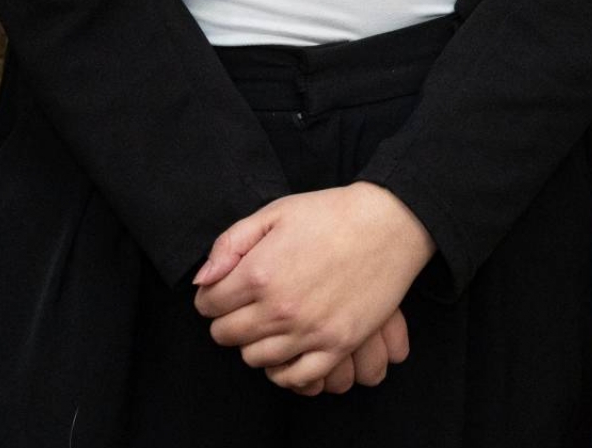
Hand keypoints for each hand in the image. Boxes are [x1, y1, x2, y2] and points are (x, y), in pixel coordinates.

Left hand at [192, 183, 433, 393]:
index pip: (208, 305)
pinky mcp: (337, 346)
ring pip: (254, 359)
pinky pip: (295, 378)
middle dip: (227, 319)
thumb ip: (229, 245)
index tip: (224, 289)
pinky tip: (286, 349)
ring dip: (253, 342)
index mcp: (259, 274)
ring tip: (267, 322)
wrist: (387, 224)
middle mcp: (279, 309)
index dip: (211, 295)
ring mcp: (309, 332)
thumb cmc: (329, 214)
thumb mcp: (273, 213)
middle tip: (243, 304)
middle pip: (226, 336)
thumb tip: (203, 281)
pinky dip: (283, 369)